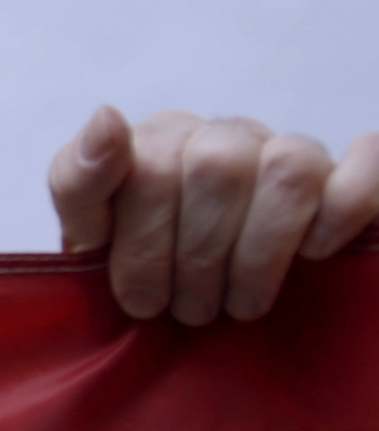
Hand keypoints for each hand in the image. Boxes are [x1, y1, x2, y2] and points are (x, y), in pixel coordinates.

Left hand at [48, 106, 378, 322]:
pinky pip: (366, 165)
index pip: (146, 169)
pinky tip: (314, 253)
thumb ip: (80, 181)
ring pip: (286, 171)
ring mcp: (287, 150)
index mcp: (159, 140)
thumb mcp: (92, 233)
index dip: (142, 246)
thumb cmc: (143, 265)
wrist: (192, 294)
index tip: (139, 299)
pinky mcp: (346, 174)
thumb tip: (107, 117)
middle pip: (214, 170)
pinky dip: (343, 210)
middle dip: (197, 259)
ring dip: (259, 253)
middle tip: (189, 313)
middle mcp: (224, 135)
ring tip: (239, 305)